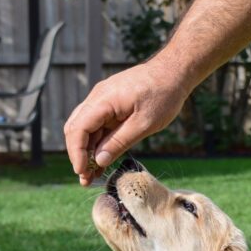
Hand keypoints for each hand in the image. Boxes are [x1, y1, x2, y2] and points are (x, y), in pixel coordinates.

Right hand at [64, 58, 190, 185]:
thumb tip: (99, 161)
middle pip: (76, 129)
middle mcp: (97, 98)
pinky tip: (100, 162)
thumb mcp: (144, 124)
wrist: (174, 72)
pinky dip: (97, 143)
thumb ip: (119, 142)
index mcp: (103, 100)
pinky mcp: (110, 105)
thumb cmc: (163, 95)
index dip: (76, 153)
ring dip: (87, 152)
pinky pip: (98, 126)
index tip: (82, 171)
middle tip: (85, 178)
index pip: (78, 129)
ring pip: (85, 129)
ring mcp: (102, 100)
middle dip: (78, 155)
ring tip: (91, 175)